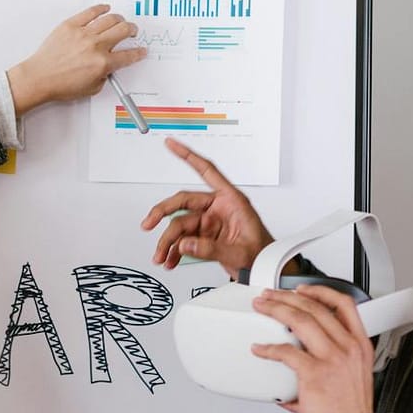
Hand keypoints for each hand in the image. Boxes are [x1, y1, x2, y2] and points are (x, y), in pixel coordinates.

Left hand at [8, 5, 145, 113]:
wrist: (40, 78)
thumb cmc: (61, 85)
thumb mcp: (91, 88)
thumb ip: (104, 75)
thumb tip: (108, 67)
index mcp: (103, 64)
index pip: (128, 56)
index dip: (138, 53)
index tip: (141, 50)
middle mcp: (95, 46)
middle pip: (123, 31)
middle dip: (131, 30)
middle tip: (132, 31)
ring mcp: (83, 33)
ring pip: (110, 19)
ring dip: (120, 19)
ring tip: (120, 20)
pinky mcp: (71, 25)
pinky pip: (90, 12)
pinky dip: (100, 8)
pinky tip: (105, 8)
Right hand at [141, 139, 274, 277]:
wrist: (264, 268)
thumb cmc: (261, 253)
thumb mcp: (239, 252)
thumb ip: (211, 249)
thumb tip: (186, 244)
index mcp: (231, 201)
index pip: (207, 171)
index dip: (188, 156)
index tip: (172, 144)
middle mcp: (218, 208)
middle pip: (183, 202)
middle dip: (163, 213)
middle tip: (149, 223)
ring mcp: (210, 222)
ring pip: (179, 225)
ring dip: (168, 242)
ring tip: (161, 257)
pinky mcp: (204, 236)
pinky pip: (184, 240)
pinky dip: (175, 251)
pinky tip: (171, 260)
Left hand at [250, 286, 375, 412]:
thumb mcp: (351, 384)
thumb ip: (328, 371)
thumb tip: (298, 376)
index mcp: (360, 347)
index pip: (345, 305)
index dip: (321, 291)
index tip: (304, 290)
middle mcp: (349, 348)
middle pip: (317, 307)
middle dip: (289, 297)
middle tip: (271, 297)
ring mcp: (333, 359)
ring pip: (301, 320)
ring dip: (276, 310)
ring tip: (262, 308)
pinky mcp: (315, 374)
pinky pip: (286, 351)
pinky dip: (268, 348)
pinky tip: (259, 349)